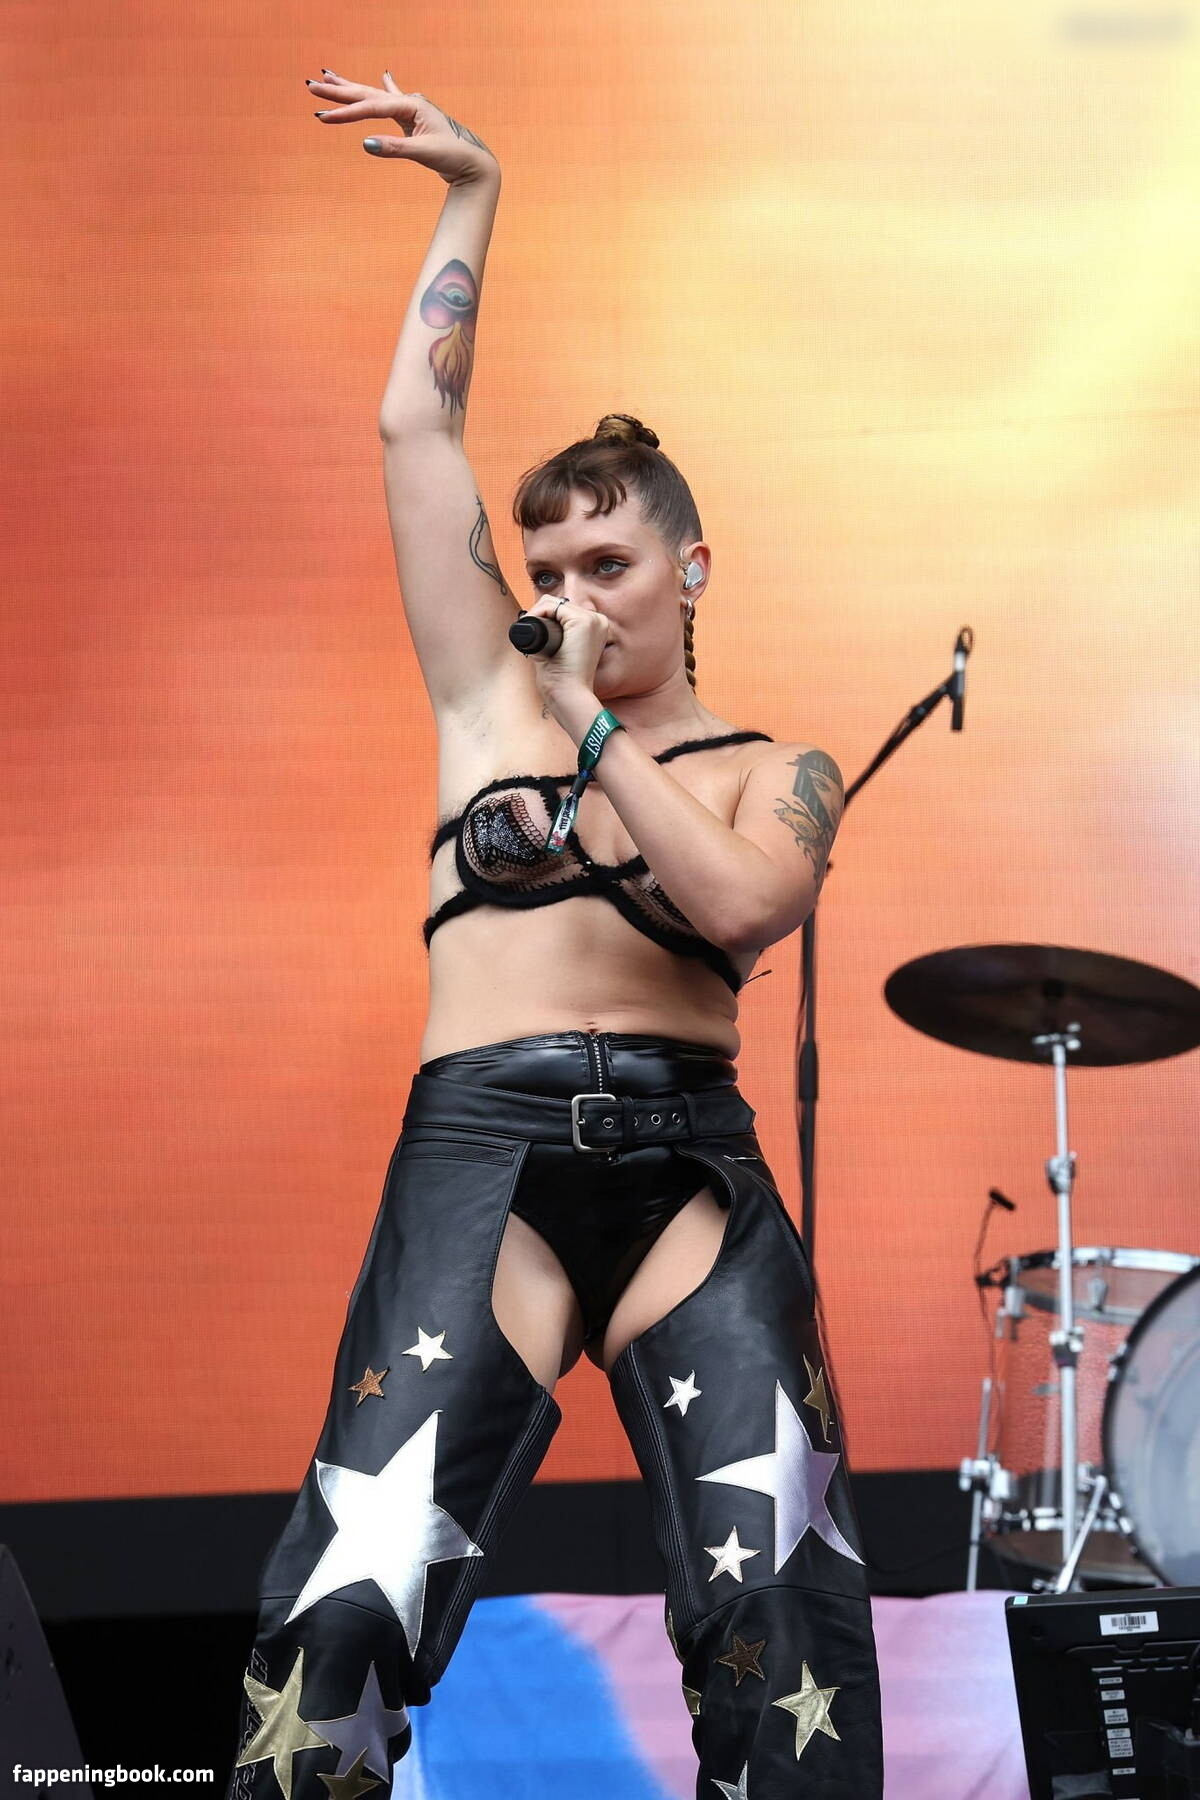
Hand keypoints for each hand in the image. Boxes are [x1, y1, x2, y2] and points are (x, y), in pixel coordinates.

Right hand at [308, 70, 499, 184]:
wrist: (473, 164)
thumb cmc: (453, 157)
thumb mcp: (424, 153)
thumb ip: (394, 148)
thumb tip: (365, 145)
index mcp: (411, 106)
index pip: (372, 108)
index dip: (347, 114)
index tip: (323, 119)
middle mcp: (409, 102)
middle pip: (367, 94)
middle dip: (339, 91)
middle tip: (311, 85)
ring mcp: (410, 110)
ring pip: (374, 96)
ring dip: (352, 88)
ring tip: (328, 76)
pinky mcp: (412, 120)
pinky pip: (390, 103)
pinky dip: (383, 90)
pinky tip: (385, 76)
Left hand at [518, 596, 612, 704]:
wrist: (568, 694)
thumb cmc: (562, 679)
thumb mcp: (559, 651)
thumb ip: (554, 636)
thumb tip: (533, 622)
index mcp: (596, 628)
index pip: (566, 611)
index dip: (546, 618)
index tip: (534, 635)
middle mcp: (598, 621)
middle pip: (559, 604)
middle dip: (540, 615)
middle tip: (530, 636)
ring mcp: (592, 619)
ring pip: (554, 603)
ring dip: (536, 615)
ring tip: (531, 636)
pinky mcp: (583, 621)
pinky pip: (552, 606)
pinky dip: (537, 614)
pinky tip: (533, 629)